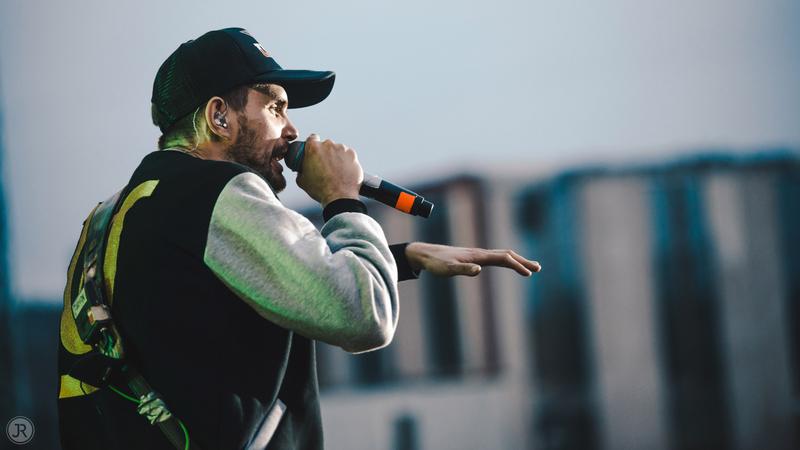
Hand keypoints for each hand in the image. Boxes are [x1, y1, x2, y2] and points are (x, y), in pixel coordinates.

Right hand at [296, 134, 362, 206]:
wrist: (339, 197)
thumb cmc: (320, 189)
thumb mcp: (302, 180)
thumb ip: (300, 170)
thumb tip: (301, 170)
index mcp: (313, 148)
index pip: (312, 138)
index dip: (312, 145)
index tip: (314, 152)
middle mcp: (328, 145)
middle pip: (326, 145)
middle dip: (325, 153)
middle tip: (325, 165)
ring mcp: (342, 148)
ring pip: (338, 149)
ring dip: (336, 156)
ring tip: (335, 171)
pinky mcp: (352, 154)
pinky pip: (348, 155)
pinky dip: (346, 161)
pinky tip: (344, 171)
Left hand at [405, 242, 540, 276]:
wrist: (425, 254)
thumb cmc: (436, 263)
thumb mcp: (447, 270)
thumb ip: (463, 270)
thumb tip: (479, 271)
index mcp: (478, 256)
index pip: (503, 258)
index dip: (517, 265)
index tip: (529, 274)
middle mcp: (480, 253)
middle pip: (506, 254)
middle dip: (522, 261)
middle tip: (538, 268)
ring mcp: (477, 254)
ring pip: (501, 255)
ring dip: (516, 260)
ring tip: (529, 267)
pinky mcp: (473, 257)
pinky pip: (494, 257)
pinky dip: (506, 260)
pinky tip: (507, 264)